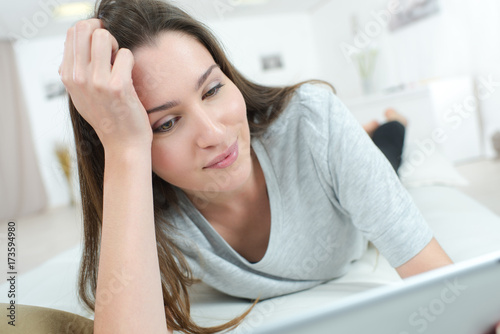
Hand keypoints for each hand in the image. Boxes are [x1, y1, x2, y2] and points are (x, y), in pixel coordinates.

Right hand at [59, 19, 151, 151]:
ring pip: (103, 36)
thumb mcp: (80, 95)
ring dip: (116, 45)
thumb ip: (75, 71)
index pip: (72, 33)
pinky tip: (129, 76)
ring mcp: (96, 82)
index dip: (91, 31)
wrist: (123, 144)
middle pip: (85, 28)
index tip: (102, 45)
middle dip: (102, 33)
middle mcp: (78, 78)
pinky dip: (130, 61)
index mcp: (68, 77)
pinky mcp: (117, 87)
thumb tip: (74, 44)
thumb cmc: (107, 118)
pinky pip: (125, 54)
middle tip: (112, 52)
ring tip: (120, 62)